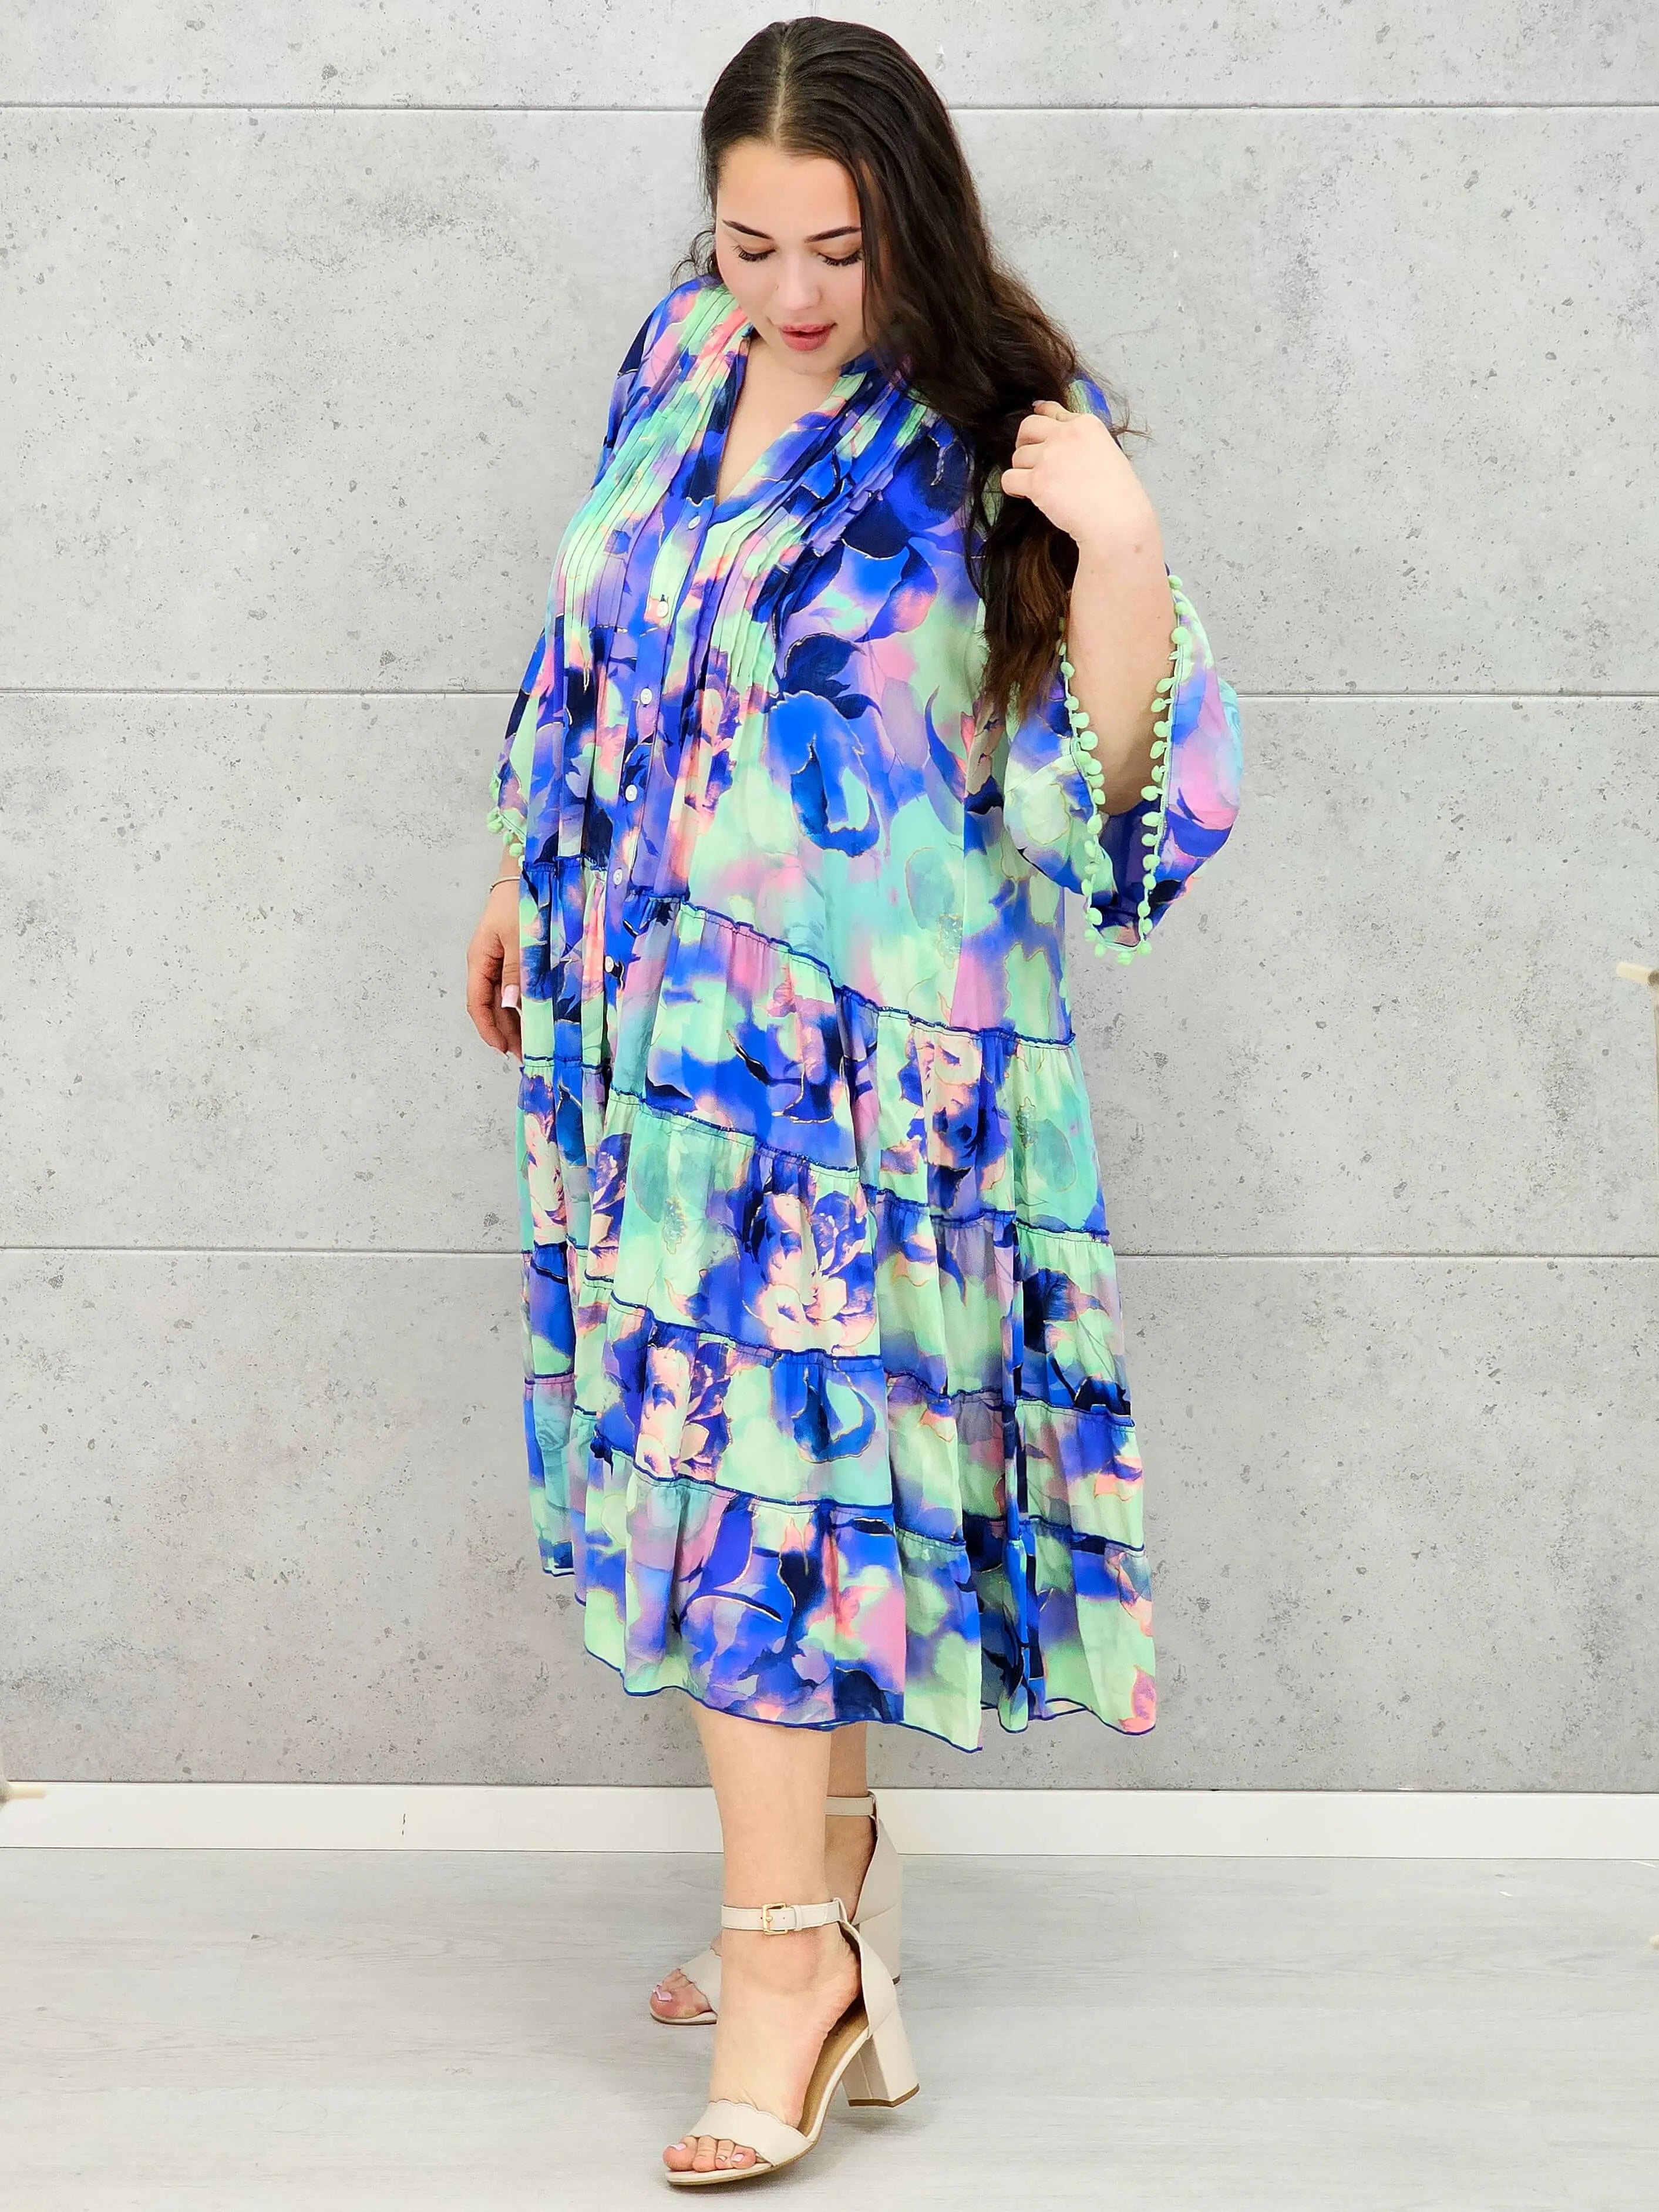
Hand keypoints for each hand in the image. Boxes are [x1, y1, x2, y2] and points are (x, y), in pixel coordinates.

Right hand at [466, 880, 521, 1058]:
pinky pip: (516, 984)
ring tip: (531, 1041)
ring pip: (503, 997)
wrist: (528, 869)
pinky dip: (524, 1002)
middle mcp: (487, 962)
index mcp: (480, 959)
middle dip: (504, 1030)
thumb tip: (510, 1004)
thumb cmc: (521, 899)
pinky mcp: (515, 953)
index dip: (489, 1029)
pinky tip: (537, 1014)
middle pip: (490, 1005)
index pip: (477, 1003)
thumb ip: (516, 971)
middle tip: (525, 1053)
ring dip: (514, 1019)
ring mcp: (500, 958)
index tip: (505, 1049)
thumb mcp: (519, 937)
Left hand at [999, 398, 1155, 552]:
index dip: (1040, 423)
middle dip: (1023, 442)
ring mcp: (1049, 457)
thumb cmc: (1118, 496)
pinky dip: (1012, 488)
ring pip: (1017, 456)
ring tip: (1037, 485)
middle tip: (1029, 460)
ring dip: (1023, 470)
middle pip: (1027, 427)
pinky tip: (1024, 495)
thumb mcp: (1107, 452)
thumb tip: (1057, 436)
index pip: (1051, 412)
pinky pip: (1009, 479)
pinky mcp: (1037, 482)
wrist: (1117, 522)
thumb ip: (1081, 440)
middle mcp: (1065, 435)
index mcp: (1086, 424)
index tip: (1036, 433)